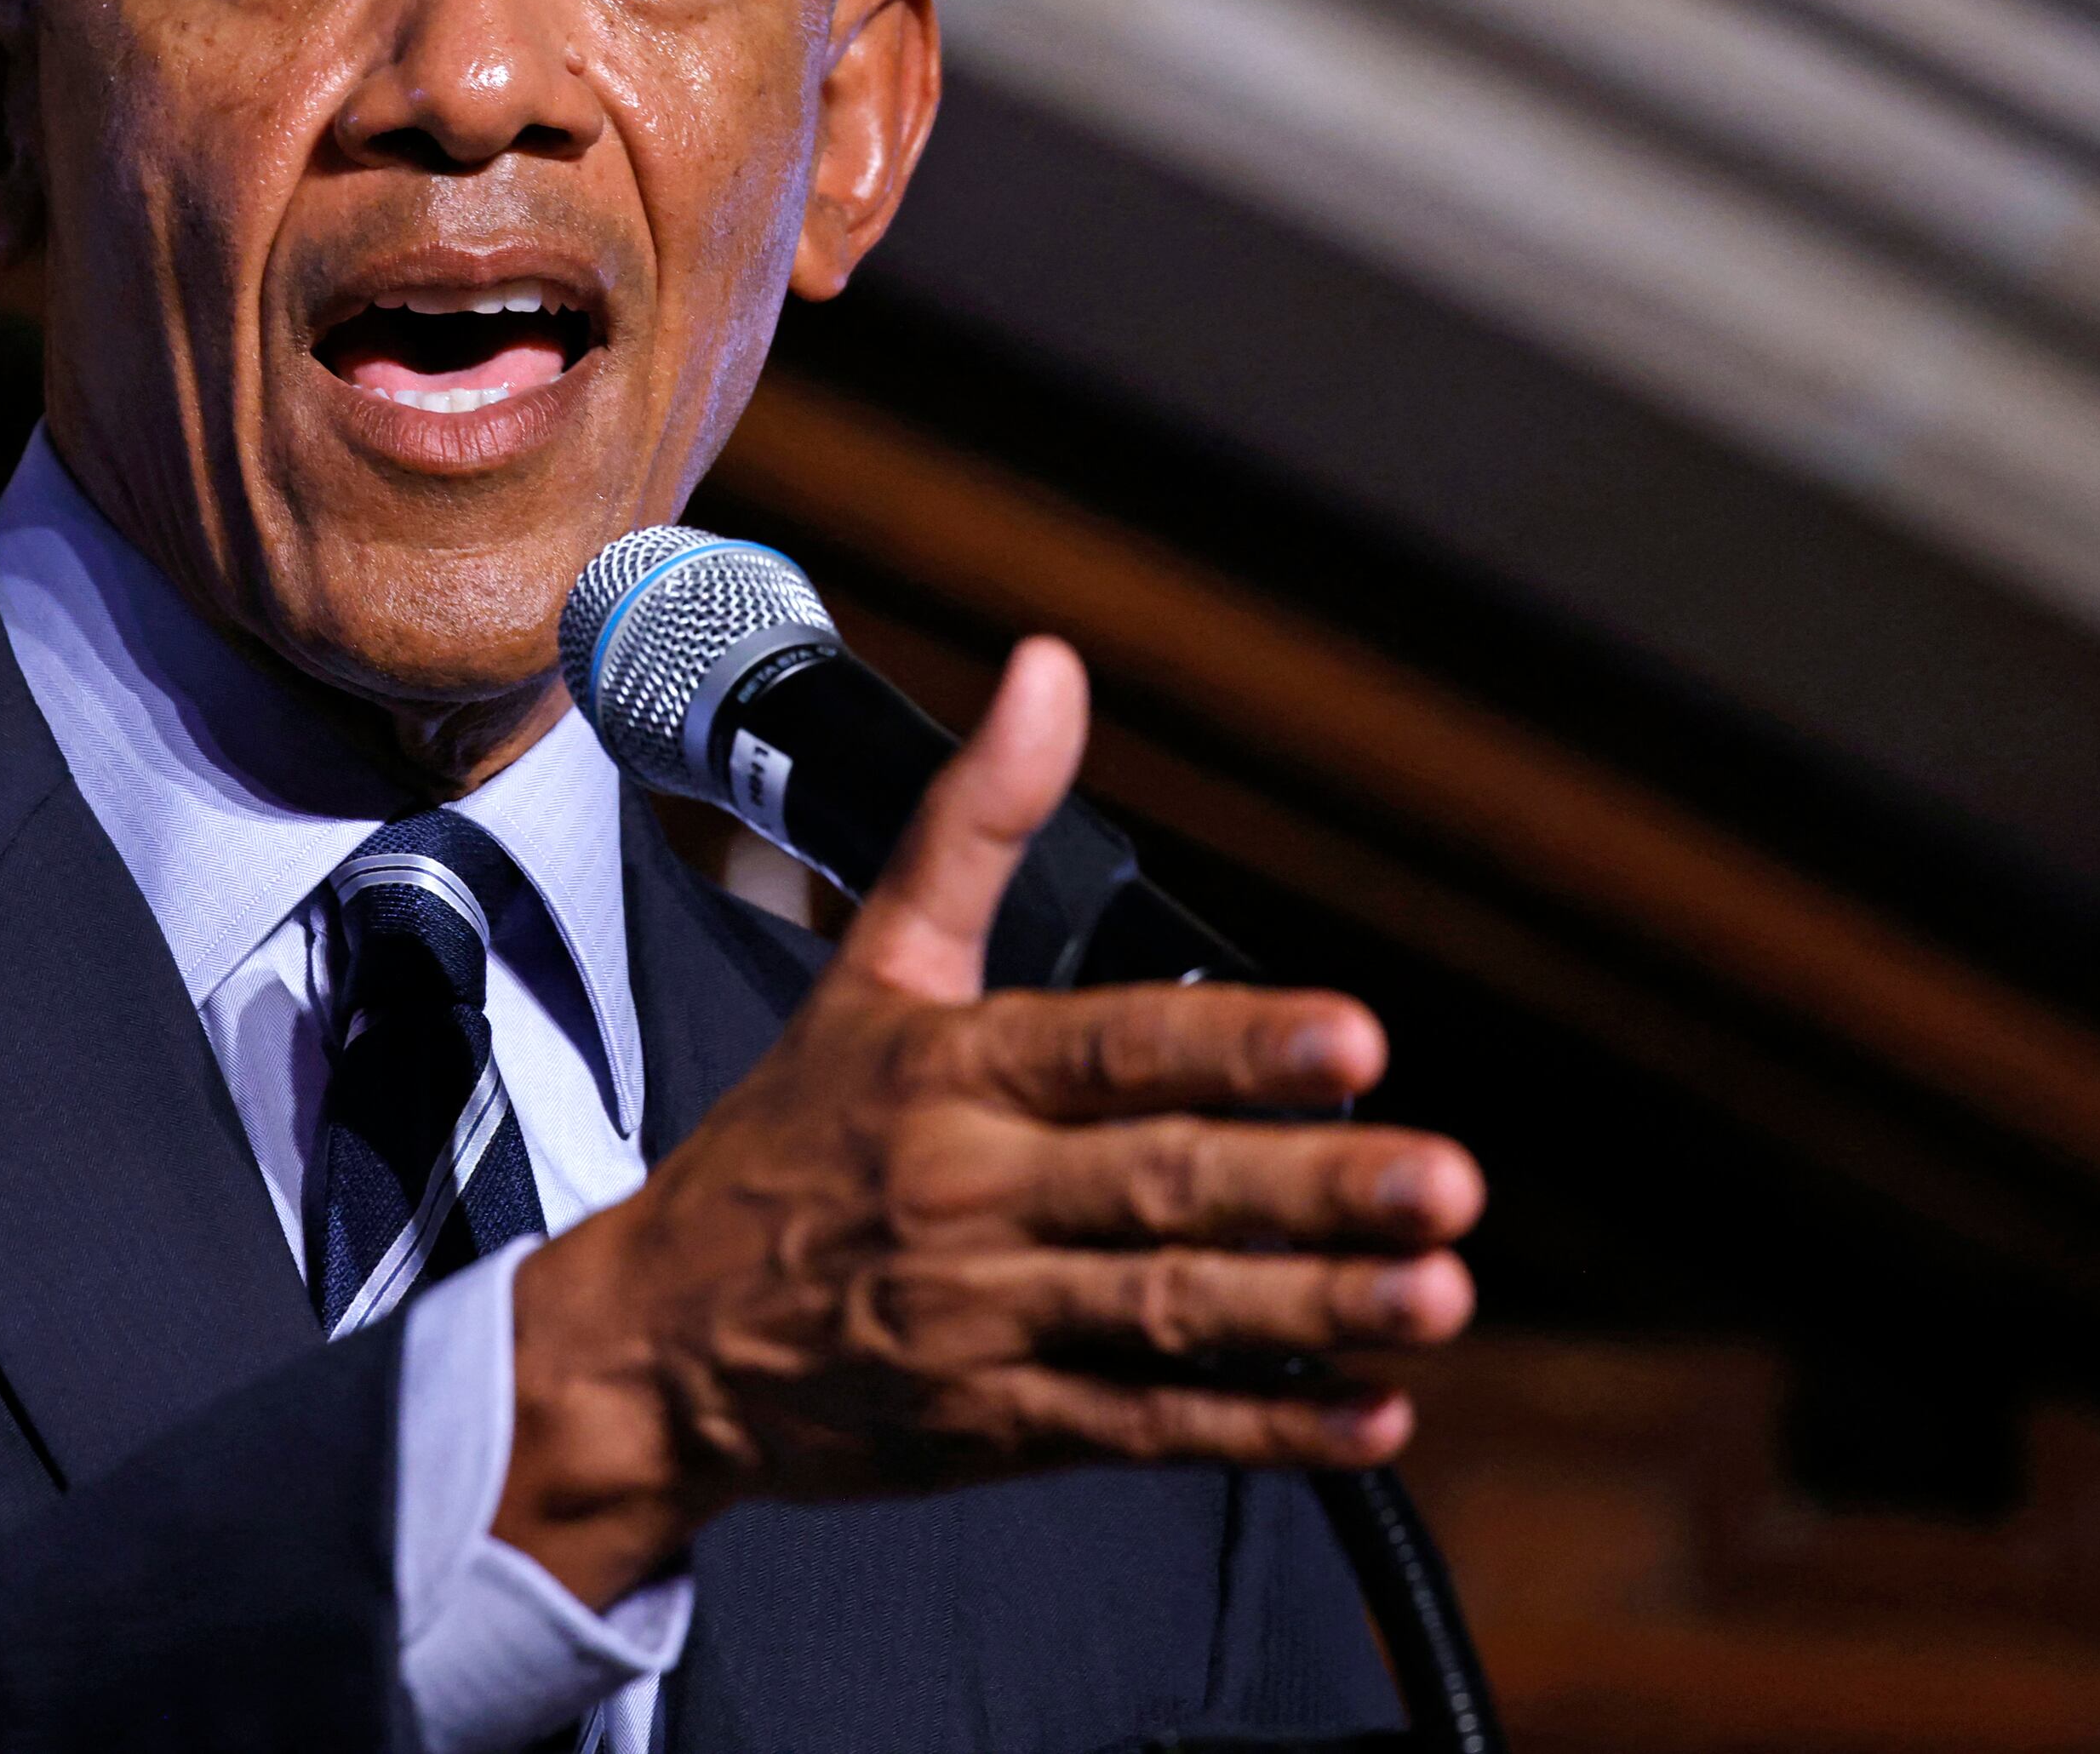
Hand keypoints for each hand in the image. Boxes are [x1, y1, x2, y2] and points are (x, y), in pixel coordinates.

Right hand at [495, 638, 1483, 1608]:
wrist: (657, 1346)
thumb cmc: (783, 1145)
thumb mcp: (872, 968)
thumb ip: (978, 822)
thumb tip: (1051, 671)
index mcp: (948, 1072)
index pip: (1107, 1051)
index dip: (1235, 1047)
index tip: (1353, 1041)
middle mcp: (972, 1194)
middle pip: (1162, 1187)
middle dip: (1312, 1188)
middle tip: (1442, 1182)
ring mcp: (993, 1320)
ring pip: (1173, 1311)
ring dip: (1313, 1306)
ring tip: (1434, 1293)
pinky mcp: (1009, 1426)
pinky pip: (1152, 1428)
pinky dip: (1266, 1425)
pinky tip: (1368, 1412)